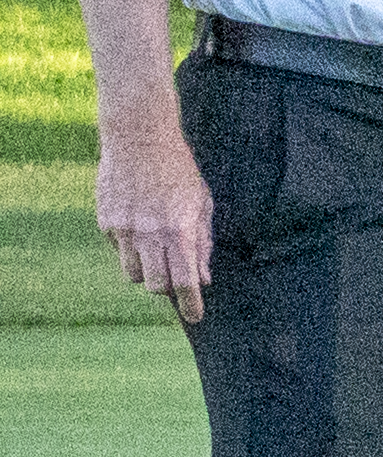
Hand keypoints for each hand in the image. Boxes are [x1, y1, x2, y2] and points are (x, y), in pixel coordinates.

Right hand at [97, 129, 212, 324]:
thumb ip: (203, 244)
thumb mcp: (202, 204)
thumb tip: (203, 279)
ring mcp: (123, 230)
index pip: (185, 282)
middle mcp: (149, 235)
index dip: (191, 305)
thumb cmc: (179, 171)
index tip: (196, 318)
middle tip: (176, 281)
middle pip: (154, 286)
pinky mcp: (106, 223)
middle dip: (167, 289)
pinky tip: (139, 223)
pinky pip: (119, 250)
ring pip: (132, 273)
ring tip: (157, 250)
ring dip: (146, 270)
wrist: (139, 139)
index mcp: (179, 231)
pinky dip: (130, 247)